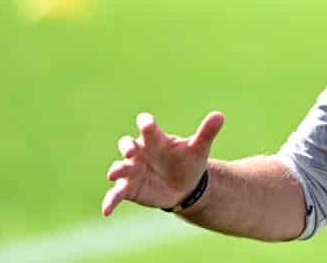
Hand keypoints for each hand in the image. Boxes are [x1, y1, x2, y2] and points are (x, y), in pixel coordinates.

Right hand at [102, 111, 224, 216]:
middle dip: (127, 146)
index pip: (148, 126)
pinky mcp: (128, 188)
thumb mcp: (198, 149)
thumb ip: (206, 132)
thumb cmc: (188, 161)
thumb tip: (219, 115)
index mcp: (155, 138)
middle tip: (130, 151)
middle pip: (128, 144)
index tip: (146, 123)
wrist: (185, 186)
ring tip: (114, 174)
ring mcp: (132, 170)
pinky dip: (110, 201)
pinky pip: (116, 194)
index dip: (146, 123)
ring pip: (119, 168)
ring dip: (116, 170)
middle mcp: (140, 152)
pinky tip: (106, 210)